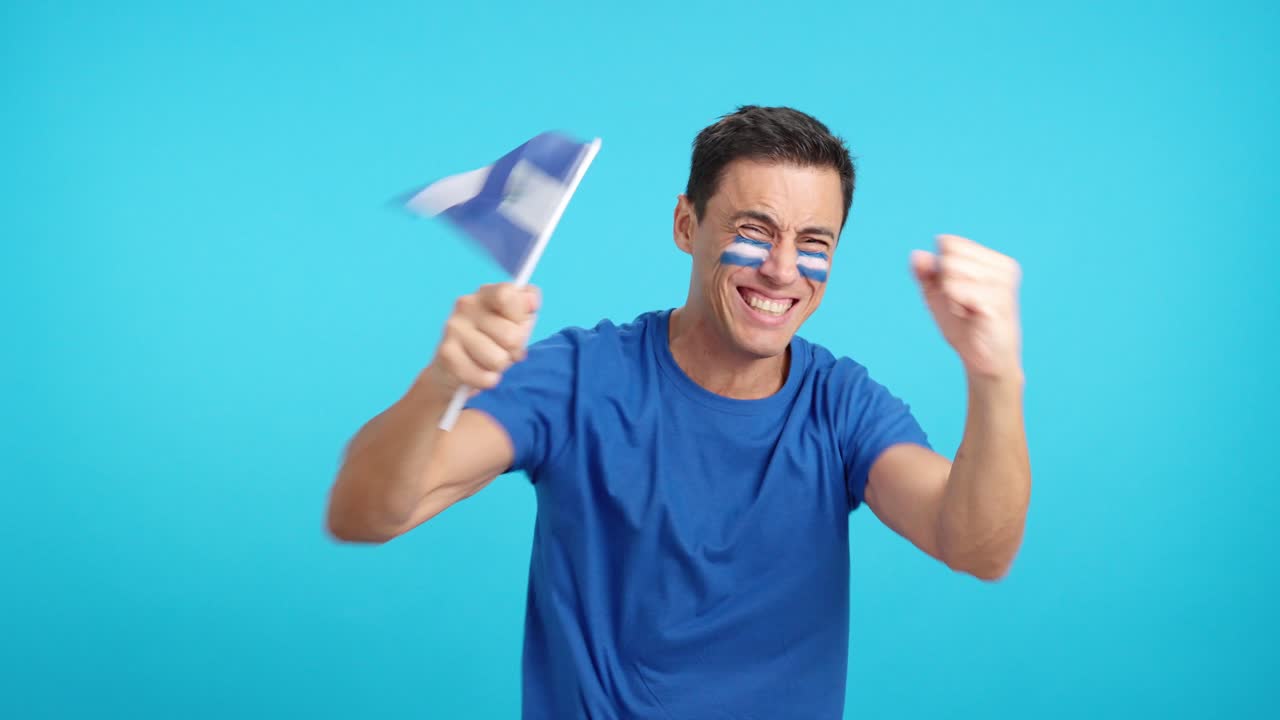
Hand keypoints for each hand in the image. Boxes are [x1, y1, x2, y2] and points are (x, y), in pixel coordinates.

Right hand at [422, 283, 540, 394]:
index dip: (520, 317)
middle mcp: (467, 305)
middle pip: (512, 336)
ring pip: (499, 360)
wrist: (453, 367)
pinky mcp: (447, 355)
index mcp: (486, 293)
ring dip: (500, 366)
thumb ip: (527, 305)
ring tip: (489, 359)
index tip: (517, 324)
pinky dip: (487, 380)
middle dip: (514, 349)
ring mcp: (454, 329)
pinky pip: (485, 378)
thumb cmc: (492, 339)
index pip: (508, 295)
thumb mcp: (515, 319)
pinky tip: (478, 370)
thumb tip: (531, 301)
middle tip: (502, 348)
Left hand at [910, 235, 1021, 380]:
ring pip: (950, 271)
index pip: (948, 243)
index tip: (957, 293)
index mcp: (994, 260)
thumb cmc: (964, 326)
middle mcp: (1003, 267)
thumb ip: (926, 273)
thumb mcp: (938, 295)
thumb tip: (916, 254)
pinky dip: (954, 305)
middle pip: (948, 256)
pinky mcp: (997, 300)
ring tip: (967, 311)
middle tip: (963, 304)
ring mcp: (1003, 283)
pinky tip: (969, 316)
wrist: (984, 362)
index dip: (941, 271)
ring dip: (950, 296)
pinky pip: (955, 289)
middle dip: (945, 283)